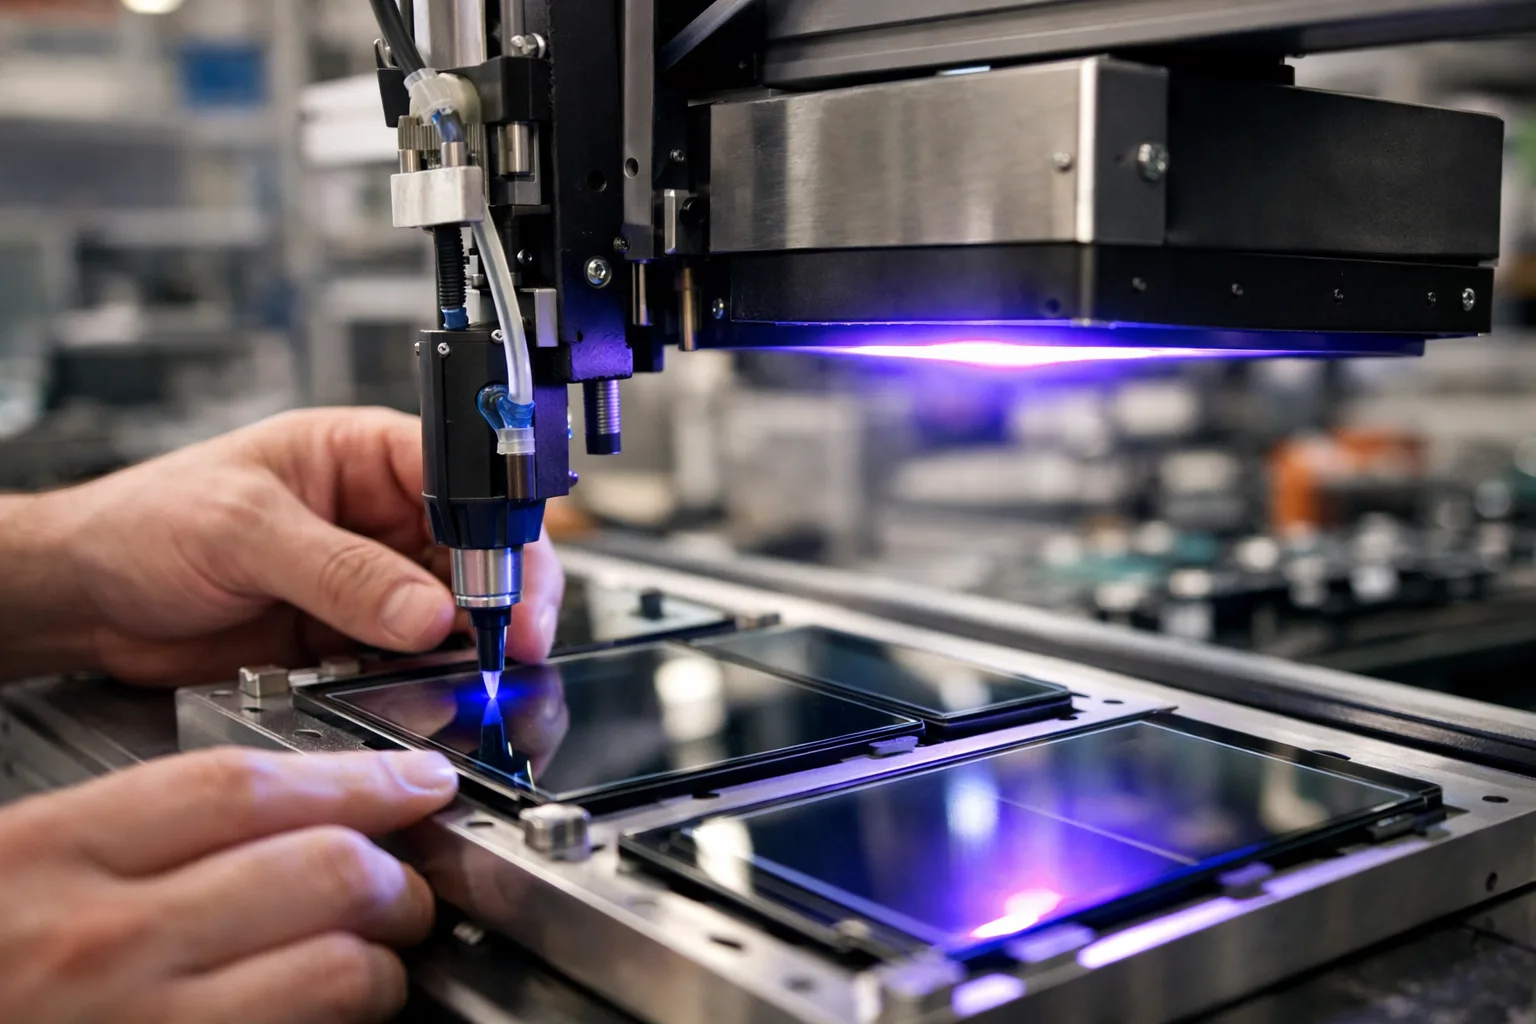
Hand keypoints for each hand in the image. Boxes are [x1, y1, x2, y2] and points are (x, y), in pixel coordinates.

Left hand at [0, 407, 563, 685]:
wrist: (84, 598)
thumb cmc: (144, 522)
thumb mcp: (243, 530)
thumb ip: (339, 571)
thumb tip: (424, 610)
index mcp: (364, 455)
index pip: (463, 477)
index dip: (500, 524)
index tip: (512, 578)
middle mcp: (380, 516)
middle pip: (479, 548)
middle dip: (505, 592)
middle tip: (512, 637)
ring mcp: (370, 580)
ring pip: (455, 608)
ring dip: (469, 641)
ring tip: (473, 669)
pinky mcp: (352, 637)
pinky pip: (411, 660)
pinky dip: (425, 679)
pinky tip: (423, 687)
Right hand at [0, 747, 458, 1023]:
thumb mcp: (16, 866)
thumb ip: (134, 834)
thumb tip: (286, 809)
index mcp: (49, 857)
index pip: (244, 789)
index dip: (355, 780)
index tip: (412, 781)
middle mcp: (99, 945)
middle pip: (321, 872)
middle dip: (393, 875)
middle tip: (403, 882)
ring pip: (336, 975)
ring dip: (379, 965)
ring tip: (371, 961)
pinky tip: (327, 1019)